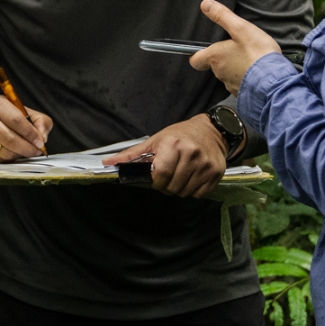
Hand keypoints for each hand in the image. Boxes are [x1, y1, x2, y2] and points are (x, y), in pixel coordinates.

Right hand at [0, 96, 52, 161]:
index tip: (40, 142)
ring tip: (27, 151)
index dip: (30, 134)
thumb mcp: (25, 110)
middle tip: (37, 151)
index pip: (16, 121)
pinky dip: (11, 159)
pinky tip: (15, 153)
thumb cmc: (7, 114)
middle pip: (10, 139)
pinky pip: (0, 160)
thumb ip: (40, 121)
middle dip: (27, 148)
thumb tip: (43, 138)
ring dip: (20, 155)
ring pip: (5, 152)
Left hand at [104, 115, 226, 197]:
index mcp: (173, 145)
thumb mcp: (155, 140)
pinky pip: (198, 194)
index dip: (154, 181)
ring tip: (179, 175)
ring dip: (178, 189)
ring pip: (184, 193)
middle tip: (167, 175)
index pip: (160, 175)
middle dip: (165, 186)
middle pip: (171, 187)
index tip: (154, 178)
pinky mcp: (216, 174)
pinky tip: (191, 177)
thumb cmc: (179, 135)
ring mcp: (205, 165)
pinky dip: (192, 190)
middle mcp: (191, 154)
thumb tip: (108, 164)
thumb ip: (132, 155)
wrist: (211, 130)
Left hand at [189, 0, 280, 93]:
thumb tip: (205, 4)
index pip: (195, 60)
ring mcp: (230, 84)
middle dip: (222, 57)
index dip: (197, 54)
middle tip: (235, 48)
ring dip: (234, 67)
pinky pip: (240, 84)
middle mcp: (219, 73)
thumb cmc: (257, 53)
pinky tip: (255, 71)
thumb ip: (222, 16)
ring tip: (248, 59)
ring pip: (227, 75)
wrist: (274, 81)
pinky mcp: (243, 93)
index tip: (203, 48)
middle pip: (213, 65)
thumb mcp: (241, 28)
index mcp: (215, 57)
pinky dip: (244, 77)